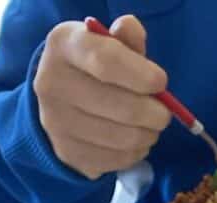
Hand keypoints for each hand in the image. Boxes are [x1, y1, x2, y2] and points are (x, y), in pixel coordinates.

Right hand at [34, 15, 170, 179]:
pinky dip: (136, 152)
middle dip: (155, 113)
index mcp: (63, 46)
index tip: (161, 83)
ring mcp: (57, 124)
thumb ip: (125, 38)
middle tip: (164, 112)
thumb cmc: (92, 68)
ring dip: (148, 135)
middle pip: (122, 107)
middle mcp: (52, 84)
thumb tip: (130, 29)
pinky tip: (135, 140)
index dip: (142, 76)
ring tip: (151, 126)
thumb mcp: (105, 44)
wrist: (58, 103)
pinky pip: (118, 159)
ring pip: (124, 138)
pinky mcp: (69, 153)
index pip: (107, 62)